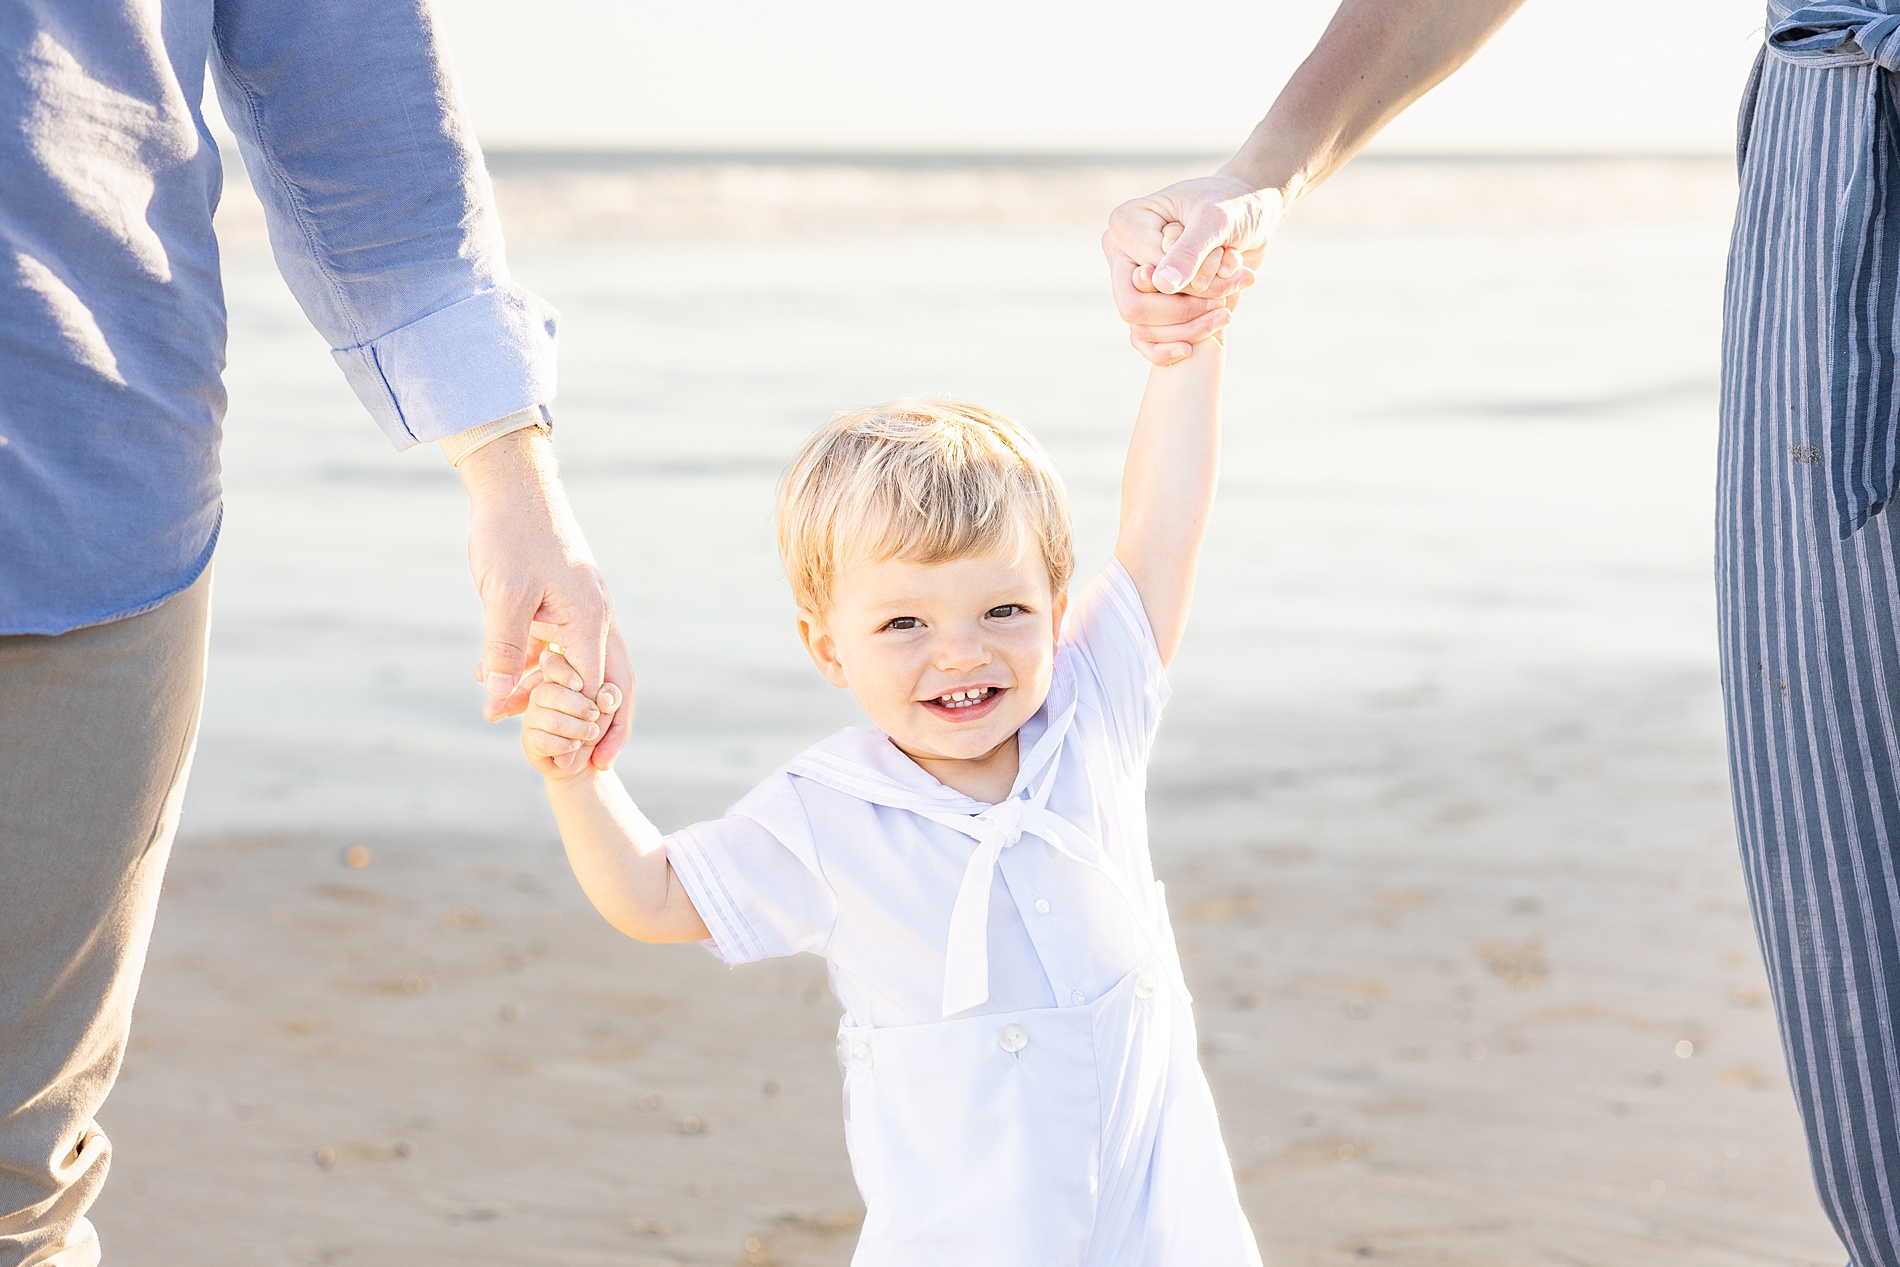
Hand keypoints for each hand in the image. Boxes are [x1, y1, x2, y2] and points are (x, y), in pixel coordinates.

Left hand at [460, 428, 633, 768]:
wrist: (513, 484)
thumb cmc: (511, 532)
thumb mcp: (503, 593)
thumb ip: (503, 647)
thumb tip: (494, 696)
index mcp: (589, 619)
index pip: (595, 687)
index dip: (582, 726)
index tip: (567, 761)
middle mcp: (594, 618)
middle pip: (610, 684)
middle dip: (601, 726)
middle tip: (595, 766)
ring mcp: (579, 610)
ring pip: (580, 669)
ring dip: (558, 702)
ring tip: (528, 734)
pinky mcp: (558, 603)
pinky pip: (554, 649)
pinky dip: (534, 672)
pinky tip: (497, 689)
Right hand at [1105, 174, 1279, 364]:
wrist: (1248, 213)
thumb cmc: (1234, 205)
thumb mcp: (1217, 221)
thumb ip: (1190, 251)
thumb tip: (1161, 286)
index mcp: (1125, 225)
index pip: (1144, 277)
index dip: (1186, 288)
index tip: (1230, 269)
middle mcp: (1121, 254)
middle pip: (1135, 308)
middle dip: (1186, 311)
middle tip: (1225, 305)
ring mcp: (1131, 280)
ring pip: (1143, 329)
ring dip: (1189, 328)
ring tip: (1227, 312)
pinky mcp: (1148, 299)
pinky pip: (1144, 340)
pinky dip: (1170, 347)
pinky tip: (1192, 348)